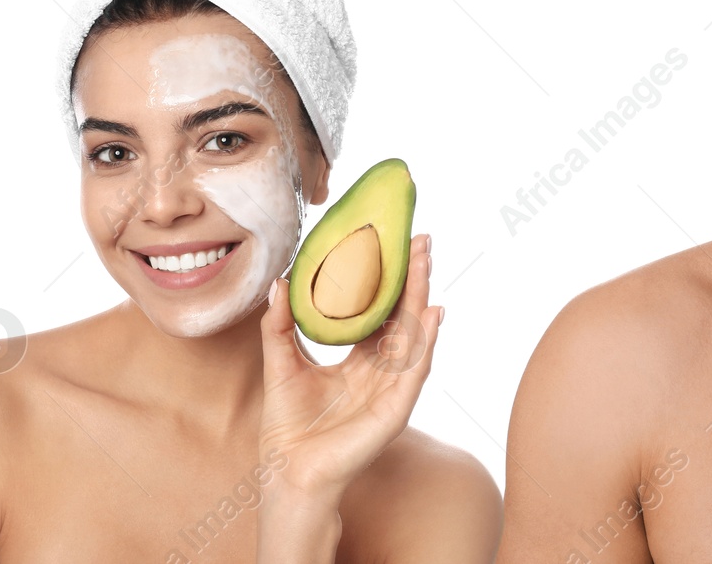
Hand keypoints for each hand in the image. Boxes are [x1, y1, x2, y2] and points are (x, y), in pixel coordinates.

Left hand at [257, 233, 443, 499]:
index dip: (389, 281)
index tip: (395, 244)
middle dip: (414, 279)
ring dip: (422, 298)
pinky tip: (432, 314)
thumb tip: (279, 281)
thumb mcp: (281, 363)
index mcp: (360, 362)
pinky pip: (415, 370)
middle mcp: (382, 372)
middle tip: (422, 240)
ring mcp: (393, 389)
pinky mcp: (396, 408)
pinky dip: (426, 341)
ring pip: (414, 336)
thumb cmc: (288, 426)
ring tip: (426, 264)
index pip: (382, 313)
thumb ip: (279, 324)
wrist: (288, 471)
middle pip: (404, 317)